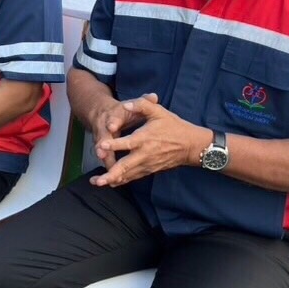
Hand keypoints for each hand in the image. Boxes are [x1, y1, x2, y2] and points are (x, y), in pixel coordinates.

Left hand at [91, 97, 211, 187]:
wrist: (191, 146)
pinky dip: (122, 181)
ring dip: (112, 180)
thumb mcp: (160, 112)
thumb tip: (127, 104)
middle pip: (125, 166)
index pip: (127, 143)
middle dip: (111, 173)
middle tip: (98, 180)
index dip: (114, 144)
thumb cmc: (174, 127)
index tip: (101, 145)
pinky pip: (134, 177)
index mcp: (145, 138)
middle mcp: (144, 154)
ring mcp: (146, 164)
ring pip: (128, 175)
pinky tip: (111, 183)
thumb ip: (143, 105)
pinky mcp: (149, 170)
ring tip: (97, 183)